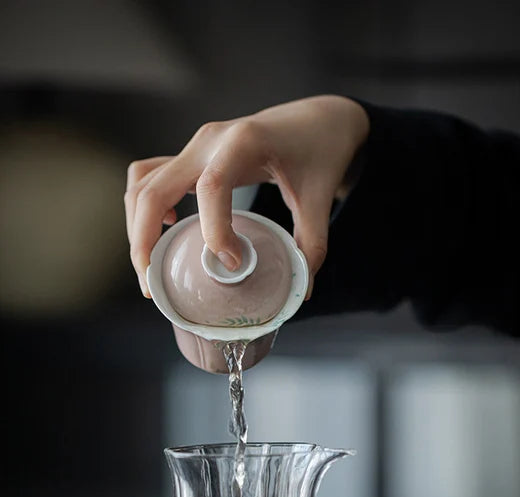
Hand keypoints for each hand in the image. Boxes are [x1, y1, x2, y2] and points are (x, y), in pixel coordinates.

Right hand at [124, 95, 369, 297]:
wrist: (316, 119)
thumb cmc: (319, 151)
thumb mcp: (321, 198)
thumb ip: (312, 244)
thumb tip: (301, 291)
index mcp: (243, 142)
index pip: (212, 187)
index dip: (215, 231)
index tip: (234, 264)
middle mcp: (209, 141)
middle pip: (154, 189)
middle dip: (145, 241)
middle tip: (153, 287)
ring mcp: (195, 147)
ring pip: (142, 183)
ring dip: (137, 227)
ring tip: (151, 268)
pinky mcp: (191, 156)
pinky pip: (150, 177)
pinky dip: (145, 208)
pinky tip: (167, 230)